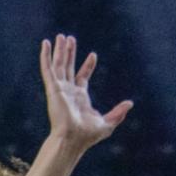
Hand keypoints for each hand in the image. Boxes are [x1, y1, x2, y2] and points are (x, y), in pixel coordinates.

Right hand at [39, 34, 131, 158]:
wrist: (73, 139)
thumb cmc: (87, 136)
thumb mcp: (108, 124)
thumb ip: (118, 113)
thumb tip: (130, 103)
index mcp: (80, 97)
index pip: (82, 76)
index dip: (88, 65)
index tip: (93, 55)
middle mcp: (68, 91)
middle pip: (68, 67)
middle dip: (70, 53)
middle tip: (69, 38)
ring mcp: (59, 89)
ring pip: (59, 65)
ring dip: (60, 50)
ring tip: (61, 36)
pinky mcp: (53, 88)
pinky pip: (48, 69)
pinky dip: (45, 56)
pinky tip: (45, 44)